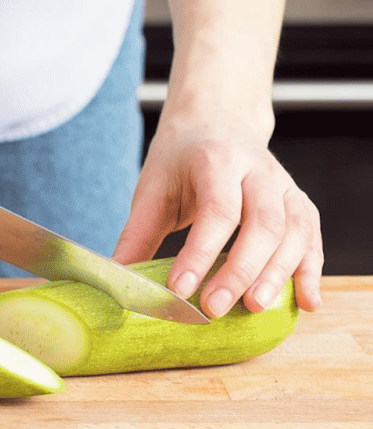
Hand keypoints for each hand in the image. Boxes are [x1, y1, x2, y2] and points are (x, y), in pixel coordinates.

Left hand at [113, 110, 322, 315]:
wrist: (218, 120)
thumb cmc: (181, 160)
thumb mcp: (152, 189)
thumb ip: (137, 236)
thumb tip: (116, 284)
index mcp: (217, 161)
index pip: (217, 211)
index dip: (200, 253)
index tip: (179, 289)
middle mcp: (259, 171)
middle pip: (264, 223)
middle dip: (240, 270)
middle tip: (215, 307)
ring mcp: (285, 186)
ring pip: (295, 231)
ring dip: (279, 274)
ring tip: (255, 308)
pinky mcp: (299, 203)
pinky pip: (312, 238)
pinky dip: (311, 271)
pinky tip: (307, 302)